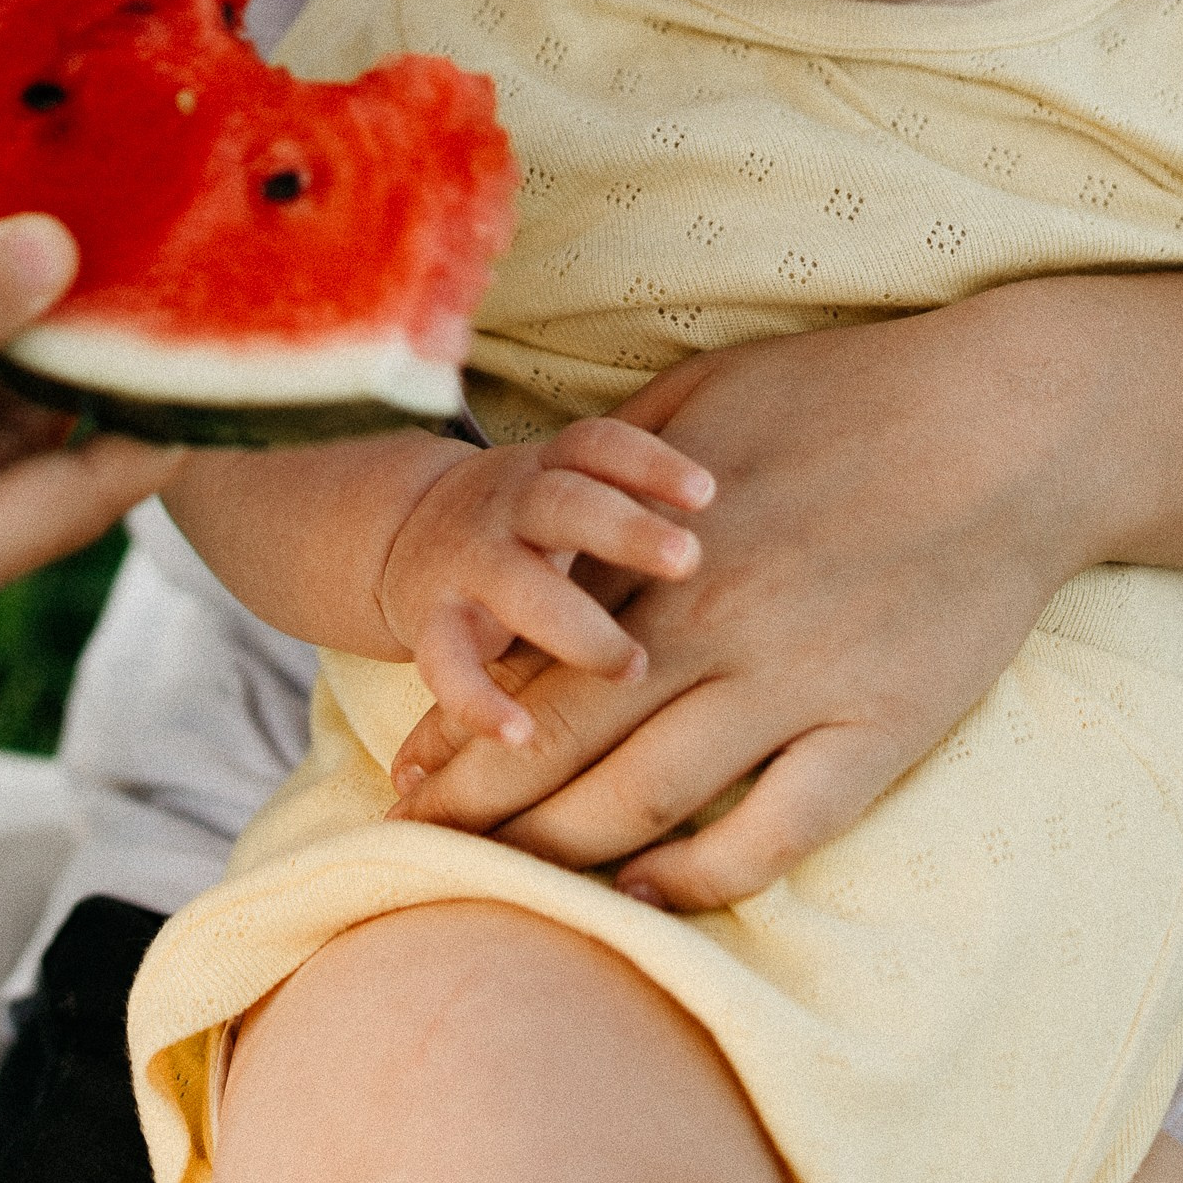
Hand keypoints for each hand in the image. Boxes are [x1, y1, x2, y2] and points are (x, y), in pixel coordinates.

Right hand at [376, 419, 712, 748]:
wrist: (410, 533)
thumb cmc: (537, 525)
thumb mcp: (580, 492)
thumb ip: (645, 501)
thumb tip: (771, 506)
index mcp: (552, 468)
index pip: (599, 446)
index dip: (649, 462)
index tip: (708, 492)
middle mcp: (509, 506)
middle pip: (564, 503)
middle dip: (625, 529)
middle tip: (689, 560)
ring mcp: (468, 563)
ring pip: (516, 584)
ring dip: (575, 626)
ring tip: (632, 666)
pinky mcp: (432, 624)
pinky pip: (447, 662)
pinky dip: (479, 701)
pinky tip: (525, 736)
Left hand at [388, 303, 1084, 908]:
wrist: (1010, 422)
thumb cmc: (856, 389)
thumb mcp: (705, 395)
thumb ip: (616, 462)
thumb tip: (542, 503)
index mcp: (663, 549)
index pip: (527, 659)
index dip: (456, 729)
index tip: (408, 774)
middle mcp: (712, 626)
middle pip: (561, 741)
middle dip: (477, 806)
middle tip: (417, 852)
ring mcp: (796, 685)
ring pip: (647, 799)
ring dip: (562, 851)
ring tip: (502, 888)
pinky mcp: (879, 729)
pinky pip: (775, 831)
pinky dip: (702, 877)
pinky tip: (648, 897)